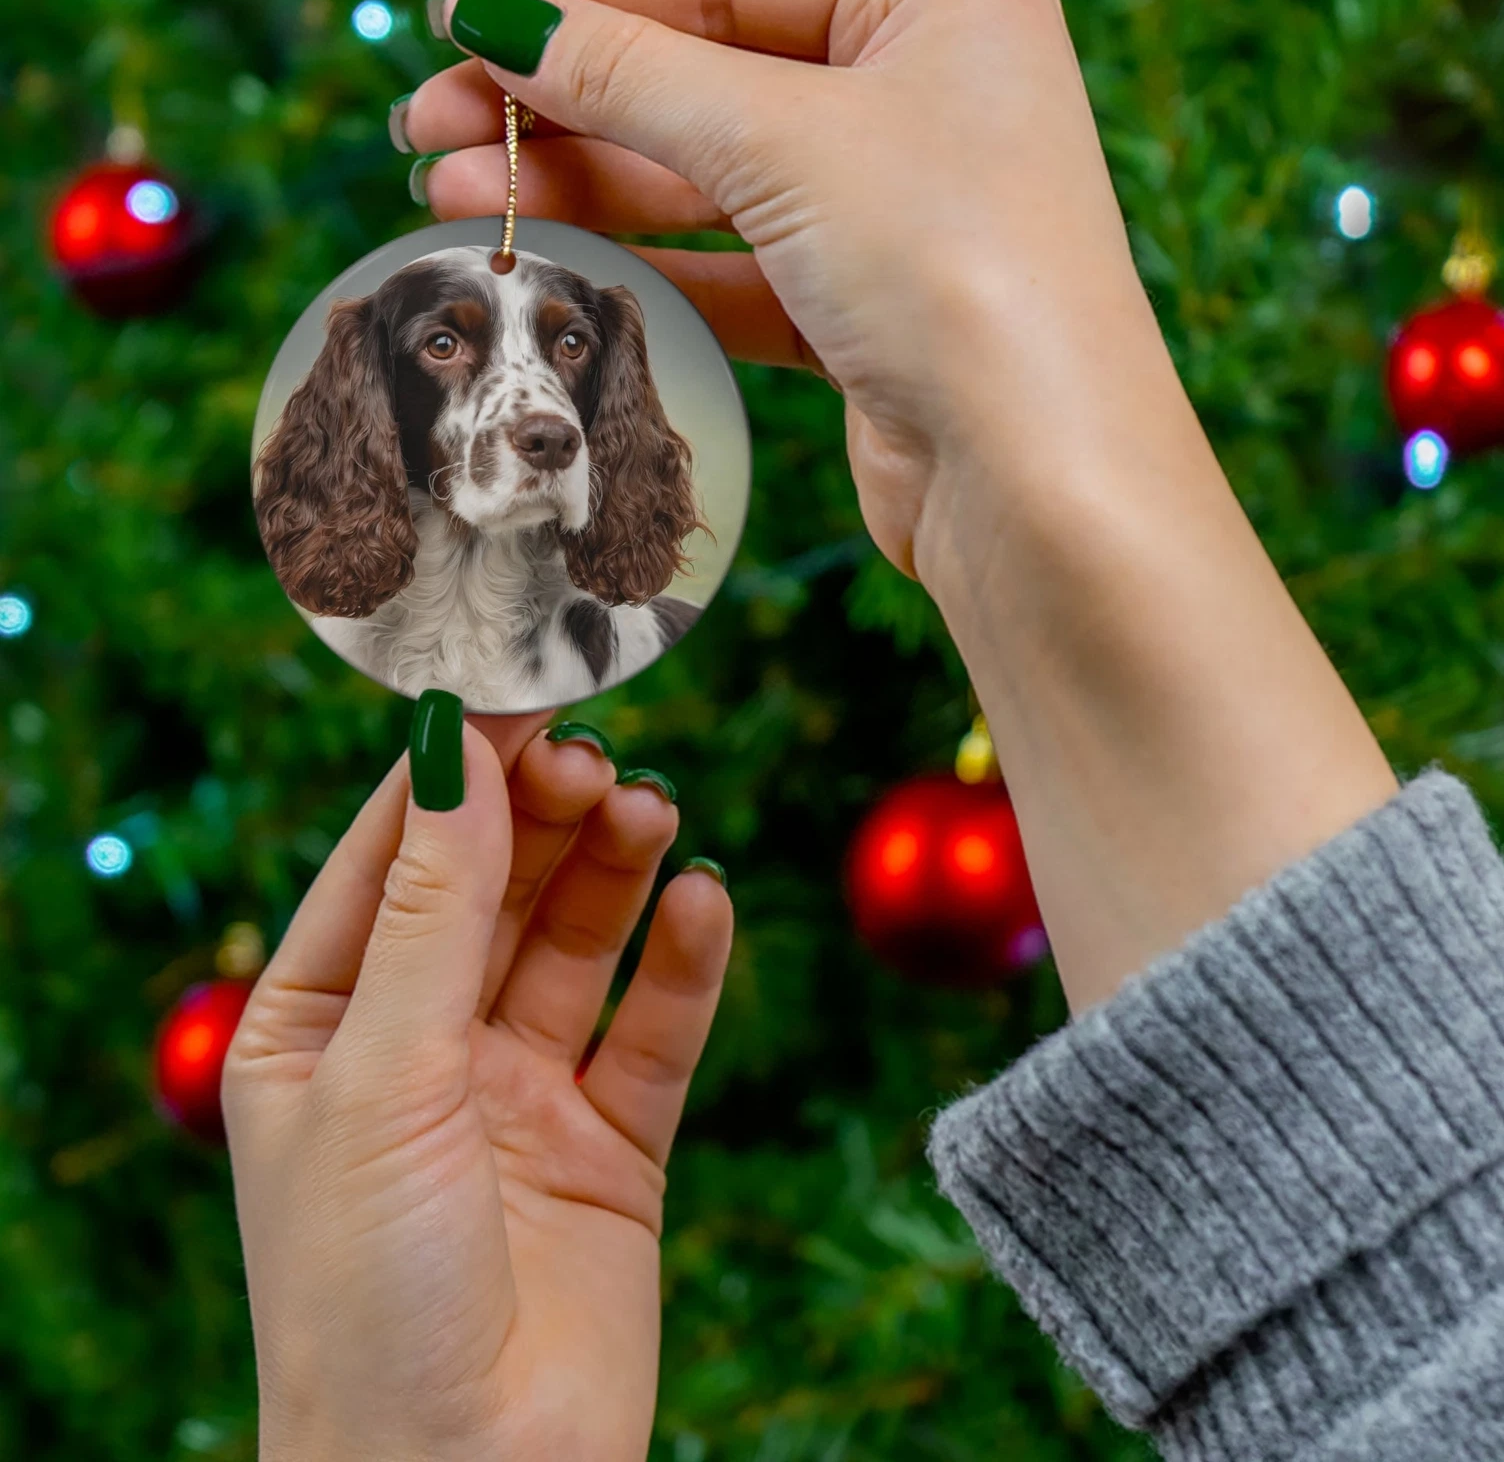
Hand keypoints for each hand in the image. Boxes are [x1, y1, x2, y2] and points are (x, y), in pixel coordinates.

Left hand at [224, 713, 731, 1461]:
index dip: (453, 774)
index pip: (390, 861)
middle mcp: (421, 1050)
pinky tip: (704, 902)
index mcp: (320, 1029)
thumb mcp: (381, 1076)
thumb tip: (453, 750)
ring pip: (577, 945)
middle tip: (597, 756)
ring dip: (615, 871)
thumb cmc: (367, 1294)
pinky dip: (684, 963)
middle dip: (543, 817)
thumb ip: (432, 911)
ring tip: (652, 811)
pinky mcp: (611, 1146)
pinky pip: (654, 1031)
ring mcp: (519, 1095)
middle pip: (494, 889)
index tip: (517, 689)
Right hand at [405, 0, 1136, 583]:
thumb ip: (633, 75)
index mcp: (938, 0)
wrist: (1038, 480)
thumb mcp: (783, 139)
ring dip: (584, 187)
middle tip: (428, 126)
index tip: (462, 18)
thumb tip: (500, 19)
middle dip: (563, 102)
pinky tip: (550, 263)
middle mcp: (923, 94)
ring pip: (709, 181)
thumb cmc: (955, 270)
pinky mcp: (866, 312)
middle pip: (705, 77)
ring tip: (452, 196)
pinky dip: (646, 267)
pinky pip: (734, 270)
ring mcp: (895, 209)